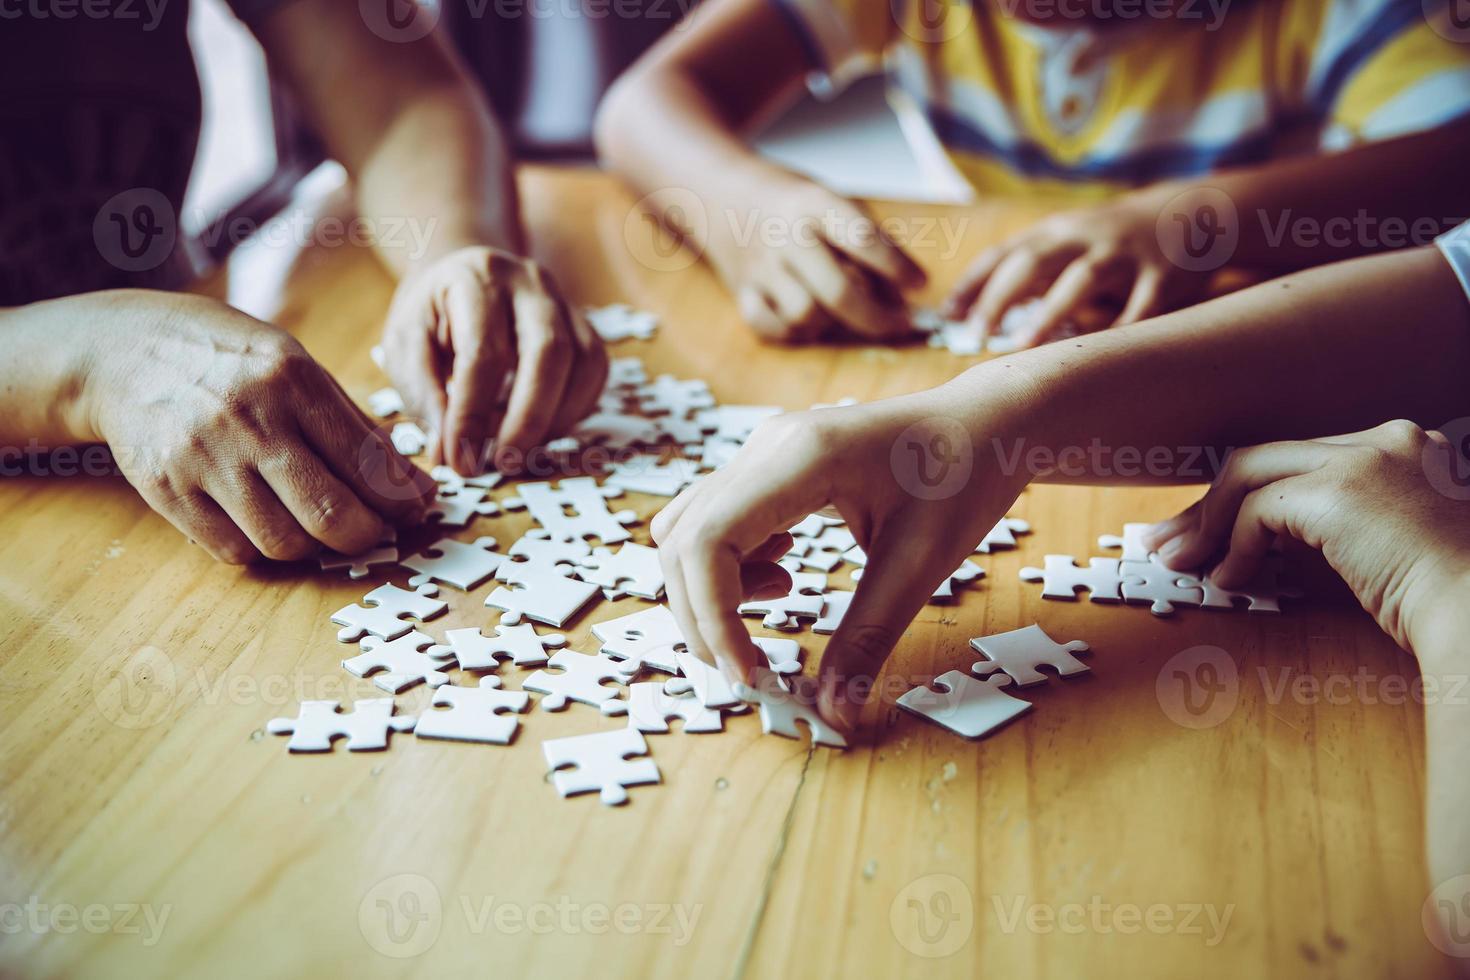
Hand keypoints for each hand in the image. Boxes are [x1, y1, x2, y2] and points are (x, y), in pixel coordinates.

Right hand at [85, 291, 436, 563]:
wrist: (126, 352)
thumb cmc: (230, 360)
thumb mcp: (299, 366)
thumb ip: (355, 426)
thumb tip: (413, 487)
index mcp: (292, 380)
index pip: (367, 462)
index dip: (400, 498)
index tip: (415, 508)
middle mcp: (249, 420)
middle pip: (329, 514)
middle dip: (367, 535)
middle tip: (375, 531)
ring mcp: (203, 459)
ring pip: (283, 542)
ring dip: (315, 547)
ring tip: (320, 526)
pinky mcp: (167, 490)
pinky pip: (233, 550)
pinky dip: (263, 550)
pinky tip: (270, 523)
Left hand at [380, 246, 607, 474]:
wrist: (461, 274)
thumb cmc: (431, 315)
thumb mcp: (405, 346)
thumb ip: (425, 395)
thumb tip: (451, 452)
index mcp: (478, 279)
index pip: (483, 354)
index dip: (473, 415)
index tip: (460, 460)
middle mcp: (530, 282)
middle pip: (550, 353)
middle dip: (528, 419)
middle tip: (503, 462)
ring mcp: (564, 302)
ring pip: (583, 364)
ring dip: (554, 420)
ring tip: (517, 449)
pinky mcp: (584, 326)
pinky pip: (594, 373)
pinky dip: (571, 411)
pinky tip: (539, 429)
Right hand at [651, 387, 1028, 734]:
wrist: (985, 426)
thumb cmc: (963, 476)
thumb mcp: (920, 564)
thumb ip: (869, 640)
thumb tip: (834, 713)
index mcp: (802, 458)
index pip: (710, 540)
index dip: (712, 616)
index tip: (746, 672)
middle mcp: (767, 446)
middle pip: (683, 539)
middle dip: (702, 615)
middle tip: (748, 665)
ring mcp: (762, 451)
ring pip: (688, 530)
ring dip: (710, 589)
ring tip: (778, 603)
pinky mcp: (767, 466)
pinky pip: (714, 520)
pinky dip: (730, 566)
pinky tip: (784, 577)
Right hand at [703, 178, 926, 342]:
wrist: (721, 191)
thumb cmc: (791, 201)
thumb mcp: (832, 200)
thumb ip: (868, 239)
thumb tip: (904, 291)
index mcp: (814, 204)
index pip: (863, 239)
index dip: (898, 267)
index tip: (920, 284)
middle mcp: (785, 236)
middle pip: (838, 292)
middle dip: (876, 317)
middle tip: (898, 323)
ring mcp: (760, 267)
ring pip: (806, 316)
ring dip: (830, 322)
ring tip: (840, 311)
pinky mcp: (740, 290)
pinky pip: (771, 327)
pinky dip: (792, 331)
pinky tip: (805, 319)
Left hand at [944, 187, 1211, 347]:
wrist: (1194, 211)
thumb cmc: (1112, 240)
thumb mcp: (1067, 246)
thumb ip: (1027, 275)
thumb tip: (972, 310)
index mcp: (1055, 232)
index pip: (1003, 254)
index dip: (973, 283)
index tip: (947, 316)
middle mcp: (1084, 237)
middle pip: (1033, 261)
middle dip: (999, 297)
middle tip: (974, 334)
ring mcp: (1124, 252)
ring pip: (1083, 278)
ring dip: (1052, 311)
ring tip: (1025, 345)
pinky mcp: (1163, 272)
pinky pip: (1142, 304)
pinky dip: (1123, 328)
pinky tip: (1103, 355)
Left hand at [1143, 421, 1469, 653]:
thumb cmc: (1450, 601)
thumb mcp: (1393, 548)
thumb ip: (1343, 529)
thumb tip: (1267, 540)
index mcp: (1406, 448)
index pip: (1301, 459)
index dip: (1248, 495)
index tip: (1213, 528)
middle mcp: (1387, 440)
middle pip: (1268, 459)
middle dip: (1210, 504)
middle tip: (1172, 541)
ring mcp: (1364, 459)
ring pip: (1251, 474)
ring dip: (1207, 522)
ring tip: (1181, 561)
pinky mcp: (1341, 491)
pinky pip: (1259, 510)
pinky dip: (1235, 545)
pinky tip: (1228, 580)